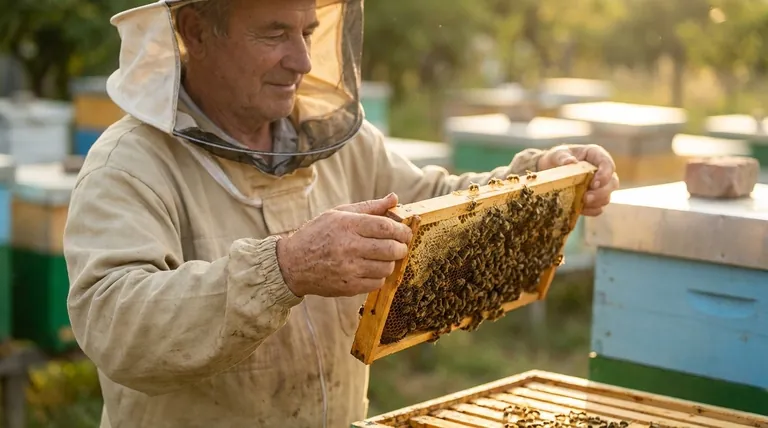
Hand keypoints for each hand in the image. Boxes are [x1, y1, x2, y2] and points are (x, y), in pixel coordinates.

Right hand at [276, 193, 412, 297]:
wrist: (292, 264)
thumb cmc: (317, 234)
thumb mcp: (338, 214)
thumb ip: (369, 207)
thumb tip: (394, 198)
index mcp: (347, 225)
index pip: (385, 226)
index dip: (402, 230)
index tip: (405, 232)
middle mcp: (349, 247)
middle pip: (391, 248)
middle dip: (401, 247)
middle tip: (400, 246)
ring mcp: (349, 269)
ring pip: (387, 267)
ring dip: (390, 262)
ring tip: (382, 257)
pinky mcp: (348, 286)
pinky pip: (377, 283)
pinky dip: (379, 276)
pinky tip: (371, 269)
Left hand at [537, 144, 619, 215]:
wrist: (549, 170)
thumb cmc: (556, 158)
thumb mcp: (557, 154)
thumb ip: (562, 157)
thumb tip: (571, 162)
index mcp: (596, 155)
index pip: (608, 164)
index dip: (604, 175)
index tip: (594, 184)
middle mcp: (602, 171)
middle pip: (612, 183)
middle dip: (601, 192)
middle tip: (586, 198)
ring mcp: (600, 186)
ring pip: (607, 197)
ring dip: (596, 202)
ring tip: (582, 203)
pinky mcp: (594, 199)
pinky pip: (598, 208)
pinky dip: (591, 210)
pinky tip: (580, 209)